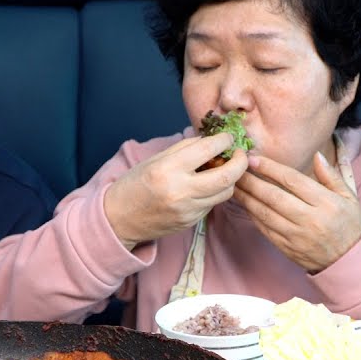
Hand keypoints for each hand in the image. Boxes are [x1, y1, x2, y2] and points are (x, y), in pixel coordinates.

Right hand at [103, 132, 247, 248]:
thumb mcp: (156, 159)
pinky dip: (214, 192)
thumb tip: (212, 140)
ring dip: (230, 179)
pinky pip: (212, 204)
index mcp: (168, 168)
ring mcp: (188, 209)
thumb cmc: (136, 183)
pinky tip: (205, 186)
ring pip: (225, 192)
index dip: (224, 140)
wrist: (119, 218)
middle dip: (240, 162)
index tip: (228, 137)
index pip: (208, 149)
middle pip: (226, 176)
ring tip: (223, 169)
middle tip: (240, 154)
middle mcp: (180, 190)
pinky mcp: (191, 222)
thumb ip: (185, 149)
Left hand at [232, 151, 360, 271]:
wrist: (350, 261)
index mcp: (326, 203)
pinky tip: (245, 205)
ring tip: (235, 186)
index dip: (270, 168)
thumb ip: (332, 176)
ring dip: (247, 199)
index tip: (254, 159)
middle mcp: (310, 219)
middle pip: (274, 197)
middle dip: (252, 182)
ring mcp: (297, 236)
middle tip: (237, 170)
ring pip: (265, 214)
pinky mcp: (288, 248)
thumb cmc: (350, 224)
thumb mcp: (350, 197)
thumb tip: (317, 155)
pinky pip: (266, 230)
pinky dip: (253, 216)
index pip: (292, 180)